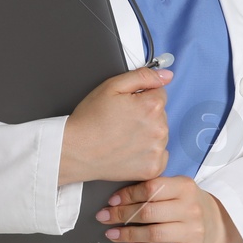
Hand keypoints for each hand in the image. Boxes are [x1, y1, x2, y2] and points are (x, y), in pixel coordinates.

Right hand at [59, 66, 172, 185]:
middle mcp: (159, 128)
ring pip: (160, 134)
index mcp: (151, 106)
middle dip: (145, 115)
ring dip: (148, 134)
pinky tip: (130, 150)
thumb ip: (143, 76)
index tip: (127, 106)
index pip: (159, 94)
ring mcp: (157, 150)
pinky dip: (149, 153)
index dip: (141, 97)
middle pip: (161, 114)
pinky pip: (160, 155)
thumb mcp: (111, 86)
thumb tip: (167, 75)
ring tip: (123, 137)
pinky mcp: (153, 167)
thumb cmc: (90, 120)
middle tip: (121, 122)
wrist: (75, 151)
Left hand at [94, 176, 241, 242]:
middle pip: (149, 212)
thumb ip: (154, 189)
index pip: (151, 188)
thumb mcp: (176, 187)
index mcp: (186, 187)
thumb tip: (117, 200)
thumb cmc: (187, 203)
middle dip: (121, 215)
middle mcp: (191, 209)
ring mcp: (194, 232)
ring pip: (154, 234)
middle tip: (104, 217)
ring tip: (112, 234)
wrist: (216, 221)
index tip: (111, 201)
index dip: (127, 195)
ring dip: (127, 235)